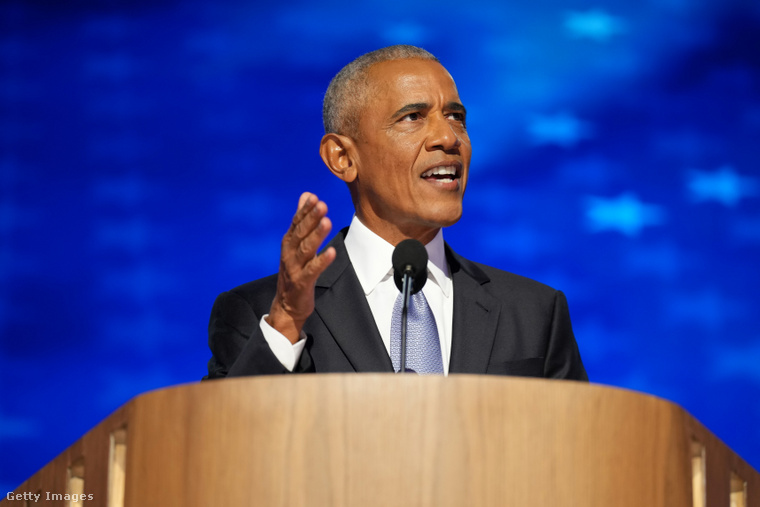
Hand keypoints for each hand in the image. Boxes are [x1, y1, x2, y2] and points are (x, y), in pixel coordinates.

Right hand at [266, 192, 335, 342]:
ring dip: (316, 236)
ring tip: (327, 222)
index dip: (304, 210)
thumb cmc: (295, 270)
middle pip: (300, 233)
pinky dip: (322, 261)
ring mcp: (294, 268)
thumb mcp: (296, 243)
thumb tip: (306, 195)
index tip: (314, 197)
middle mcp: (289, 253)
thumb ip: (302, 219)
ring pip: (306, 249)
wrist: (287, 304)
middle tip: (322, 205)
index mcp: (288, 242)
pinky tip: (332, 252)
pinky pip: (312, 270)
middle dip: (311, 219)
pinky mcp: (302, 282)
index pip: (296, 223)